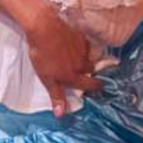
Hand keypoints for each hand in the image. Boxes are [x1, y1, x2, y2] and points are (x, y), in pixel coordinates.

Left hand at [17, 2, 98, 116]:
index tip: (100, 88)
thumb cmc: (42, 55)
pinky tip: (74, 45)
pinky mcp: (80, 37)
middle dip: (90, 73)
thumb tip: (61, 115)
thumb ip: (56, 95)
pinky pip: (85, 45)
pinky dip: (82, 47)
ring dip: (85, 60)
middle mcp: (81, 64)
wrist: (44, 28)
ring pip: (89, 57)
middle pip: (91, 70)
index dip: (97, 87)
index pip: (91, 85)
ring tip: (78, 59)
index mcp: (73, 76)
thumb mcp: (47, 78)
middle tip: (85, 73)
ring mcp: (82, 49)